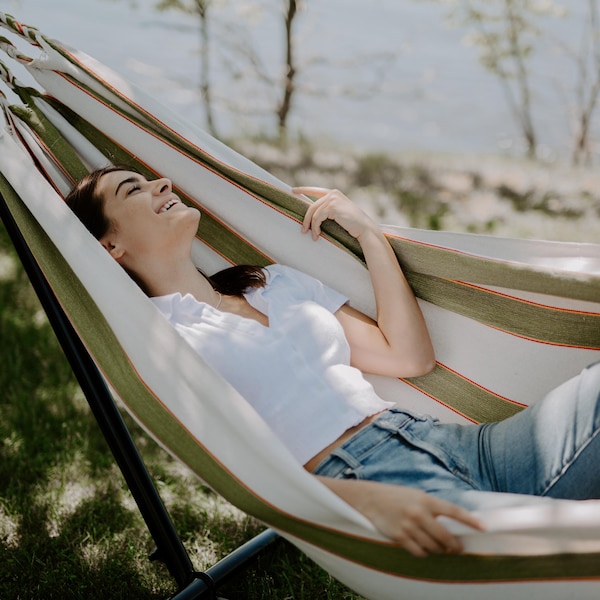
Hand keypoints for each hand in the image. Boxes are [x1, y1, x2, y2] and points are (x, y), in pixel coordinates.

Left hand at [293, 187, 377, 240]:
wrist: (364, 228)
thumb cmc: (353, 224)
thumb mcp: (339, 213)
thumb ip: (328, 210)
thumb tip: (313, 216)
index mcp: (334, 194)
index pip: (316, 190)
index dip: (303, 190)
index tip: (293, 191)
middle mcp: (333, 194)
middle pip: (312, 206)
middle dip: (306, 220)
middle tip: (303, 231)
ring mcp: (332, 199)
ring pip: (313, 213)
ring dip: (311, 226)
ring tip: (313, 236)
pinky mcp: (332, 207)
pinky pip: (317, 218)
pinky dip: (315, 227)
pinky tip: (318, 234)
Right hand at [317, 477, 483, 556]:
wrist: (371, 498)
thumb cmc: (397, 497)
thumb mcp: (416, 496)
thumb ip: (432, 509)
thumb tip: (452, 525)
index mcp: (426, 500)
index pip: (453, 511)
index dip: (470, 520)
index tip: (484, 528)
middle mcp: (419, 512)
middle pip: (445, 536)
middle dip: (454, 546)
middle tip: (458, 548)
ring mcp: (409, 526)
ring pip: (433, 547)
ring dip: (438, 550)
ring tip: (437, 547)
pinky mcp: (399, 536)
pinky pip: (419, 552)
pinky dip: (424, 553)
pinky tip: (423, 548)